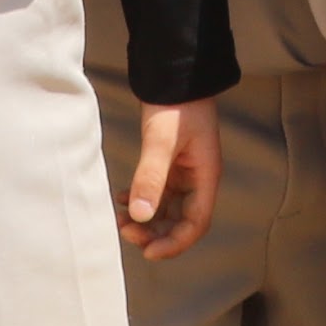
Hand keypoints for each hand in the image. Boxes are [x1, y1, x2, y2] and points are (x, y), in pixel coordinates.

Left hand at [120, 97, 220, 258]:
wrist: (174, 74)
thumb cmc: (177, 104)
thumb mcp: (162, 141)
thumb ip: (151, 177)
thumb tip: (140, 216)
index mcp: (205, 176)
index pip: (196, 223)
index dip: (175, 243)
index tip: (148, 251)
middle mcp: (197, 179)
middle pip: (181, 221)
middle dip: (156, 233)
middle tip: (126, 232)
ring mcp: (184, 172)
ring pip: (167, 209)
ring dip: (146, 219)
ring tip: (119, 219)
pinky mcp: (170, 163)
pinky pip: (158, 192)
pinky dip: (140, 199)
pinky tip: (122, 198)